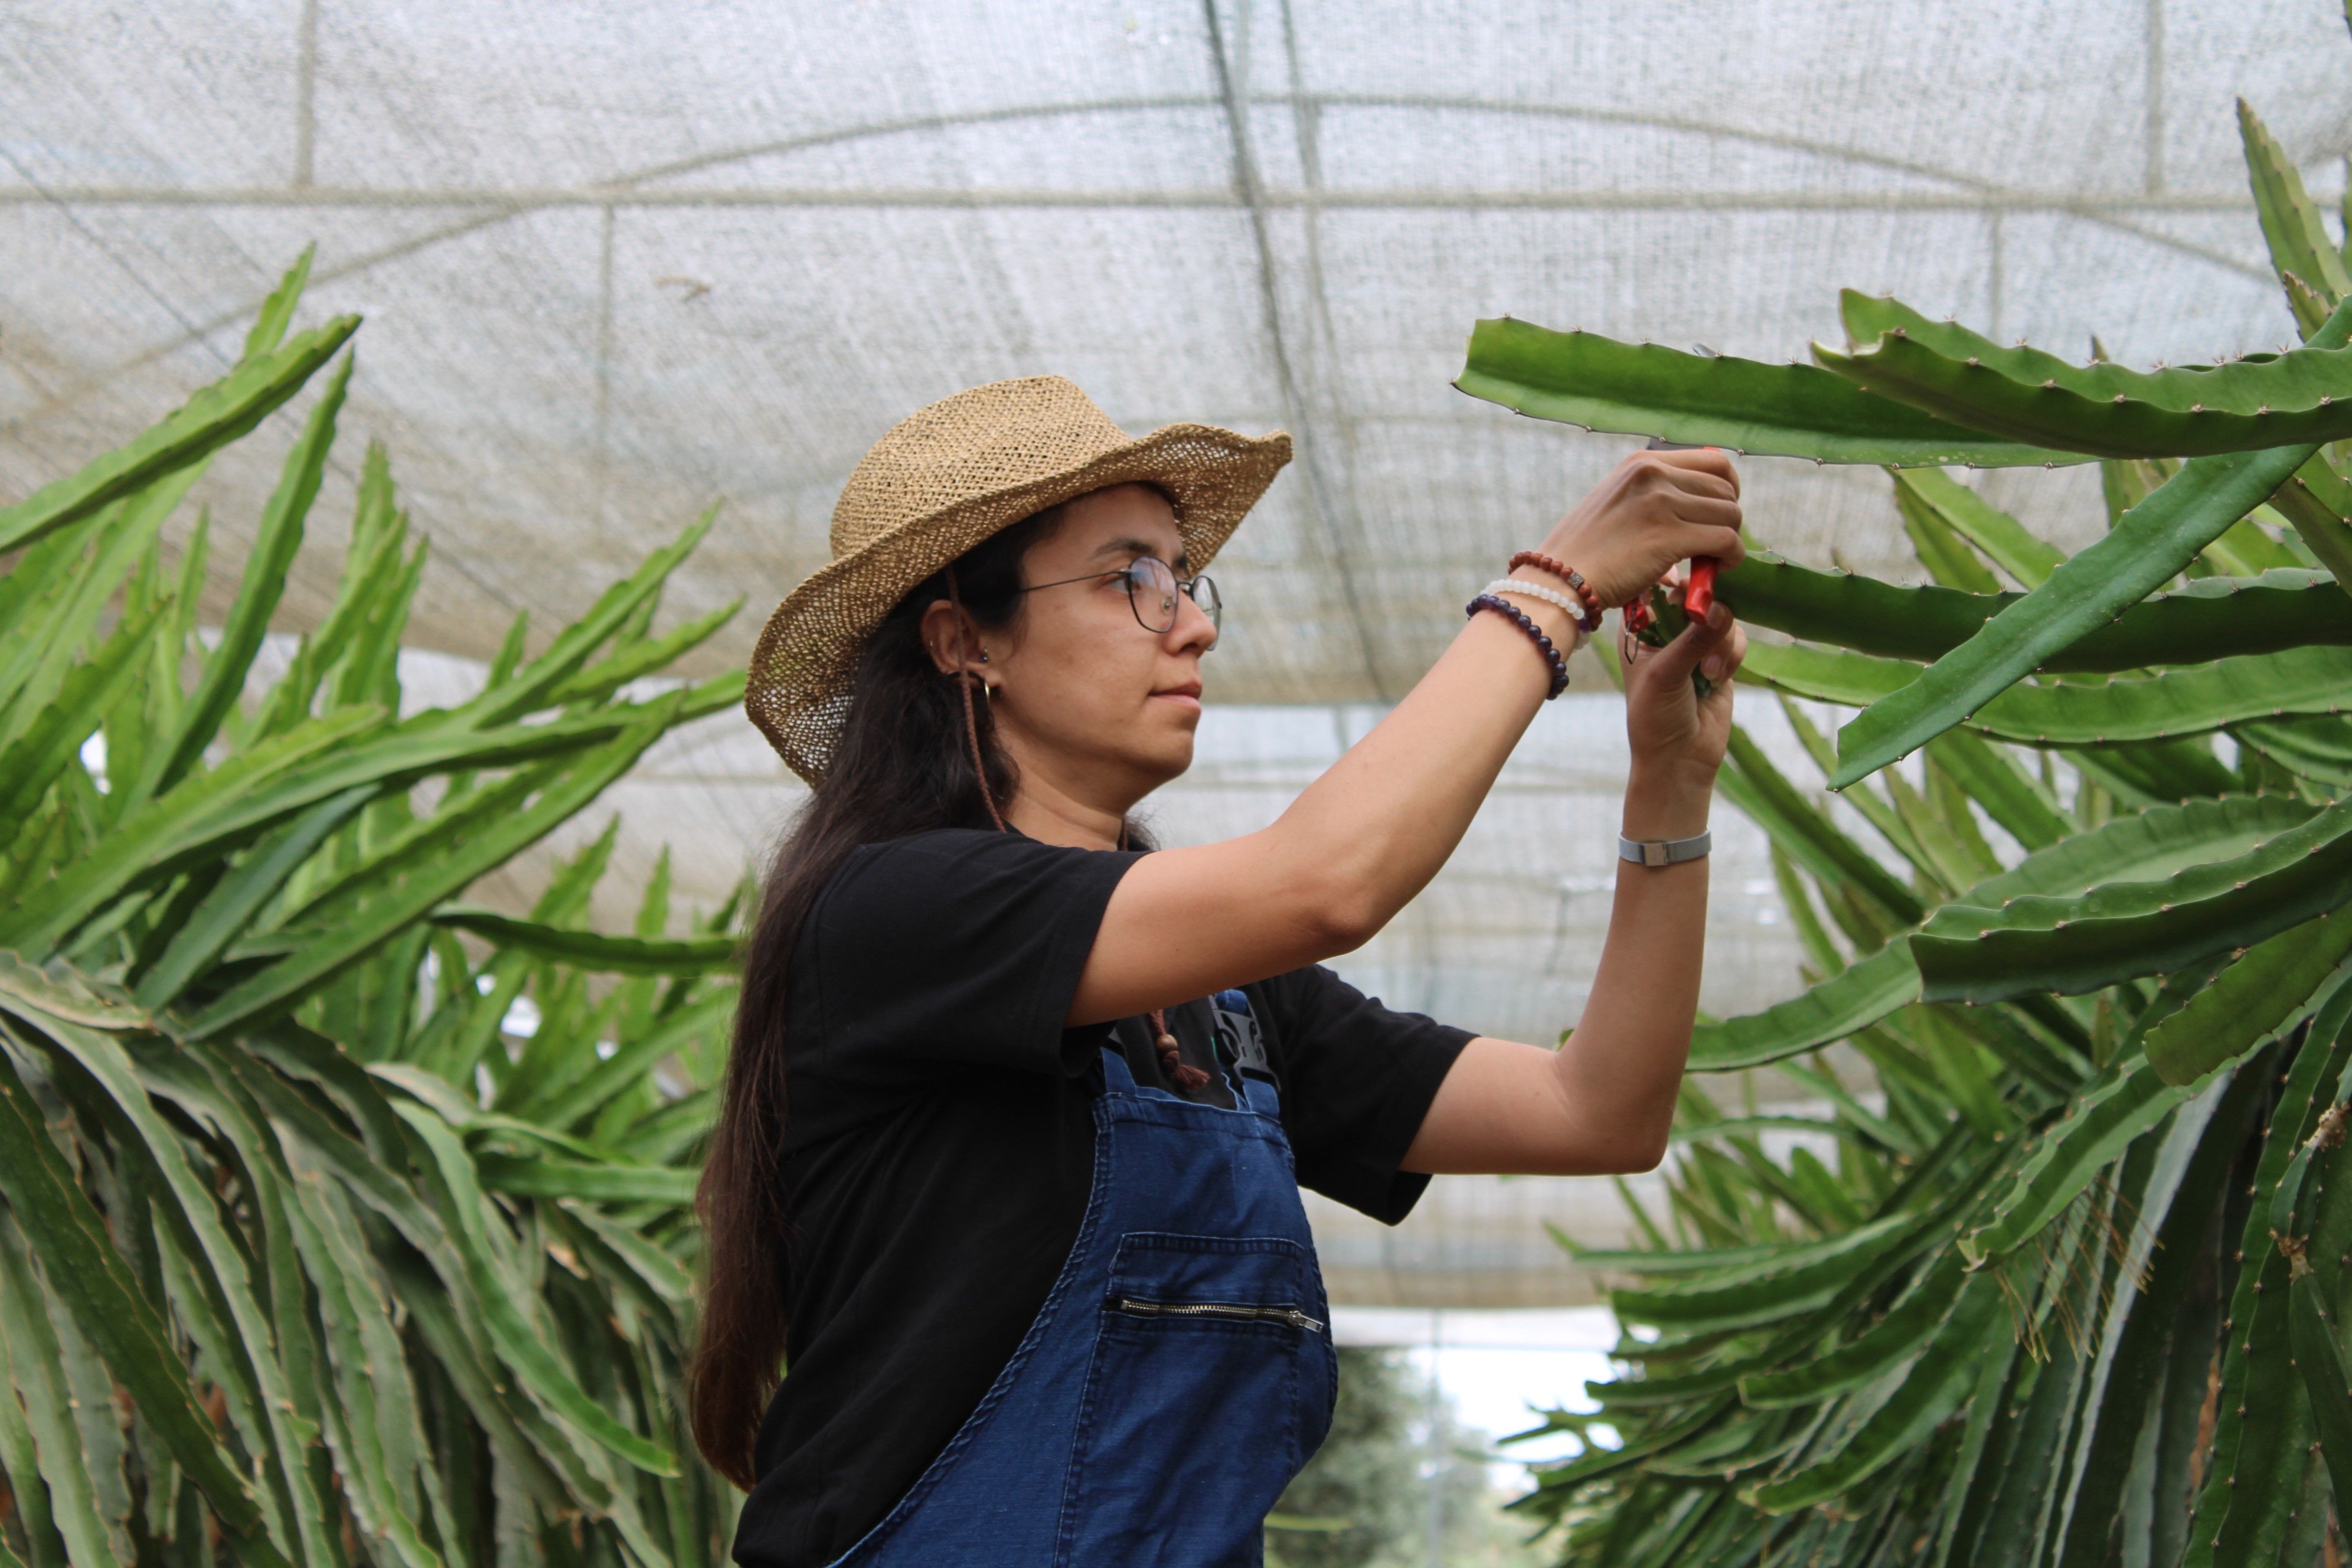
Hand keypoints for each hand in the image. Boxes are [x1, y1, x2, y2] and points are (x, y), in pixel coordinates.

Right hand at [1534, 448, 1744, 607]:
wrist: (1558, 580)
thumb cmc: (1584, 552)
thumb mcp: (1617, 502)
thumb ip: (1653, 495)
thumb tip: (1698, 509)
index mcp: (1643, 463)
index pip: (1714, 461)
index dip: (1727, 488)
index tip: (1717, 513)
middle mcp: (1654, 473)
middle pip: (1726, 489)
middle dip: (1726, 519)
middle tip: (1710, 546)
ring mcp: (1662, 502)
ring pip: (1730, 515)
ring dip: (1728, 540)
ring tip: (1711, 560)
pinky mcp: (1669, 536)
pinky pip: (1726, 541)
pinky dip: (1731, 557)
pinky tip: (1718, 570)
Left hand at [1622, 593, 1745, 820]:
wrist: (1679, 759)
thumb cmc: (1656, 717)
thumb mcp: (1668, 674)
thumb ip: (1694, 638)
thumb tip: (1720, 607)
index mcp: (1638, 628)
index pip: (1655, 586)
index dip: (1674, 579)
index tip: (1690, 584)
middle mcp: (1665, 630)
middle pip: (1695, 594)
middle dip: (1706, 610)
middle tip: (1711, 619)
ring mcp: (1694, 643)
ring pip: (1721, 616)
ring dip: (1720, 640)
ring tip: (1707, 671)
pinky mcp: (1719, 657)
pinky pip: (1736, 637)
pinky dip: (1732, 654)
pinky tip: (1717, 678)